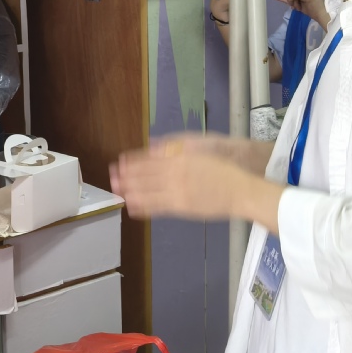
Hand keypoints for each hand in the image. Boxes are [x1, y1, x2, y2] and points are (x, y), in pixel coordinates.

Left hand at [109, 144, 244, 220]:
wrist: (240, 190)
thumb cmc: (222, 169)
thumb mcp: (198, 149)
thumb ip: (174, 148)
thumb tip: (152, 145)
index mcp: (178, 157)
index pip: (148, 158)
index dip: (132, 161)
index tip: (120, 161)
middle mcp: (174, 172)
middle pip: (143, 174)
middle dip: (126, 176)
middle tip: (111, 177)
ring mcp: (176, 191)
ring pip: (146, 190)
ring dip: (130, 190)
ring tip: (117, 190)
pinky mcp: (180, 206)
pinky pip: (157, 207)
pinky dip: (143, 206)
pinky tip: (132, 206)